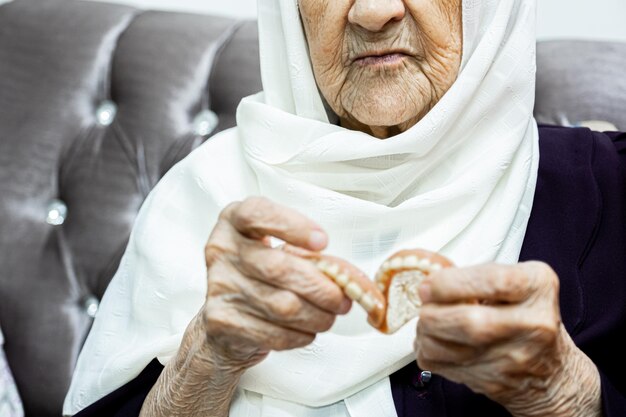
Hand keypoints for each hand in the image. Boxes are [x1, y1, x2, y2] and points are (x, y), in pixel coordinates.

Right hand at [200, 197, 350, 370]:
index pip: (258, 214)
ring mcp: (219, 286)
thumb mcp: (277, 249)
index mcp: (235, 222)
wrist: (225, 315)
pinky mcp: (222, 321)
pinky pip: (274, 333)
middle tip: (342, 298)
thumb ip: (305, 252)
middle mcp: (222, 250)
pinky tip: (307, 329)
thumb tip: (342, 274)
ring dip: (318, 316)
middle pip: (279, 267)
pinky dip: (301, 335)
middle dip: (321, 287)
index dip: (293, 226)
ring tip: (329, 315)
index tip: (323, 242)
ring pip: (283, 306)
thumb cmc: (258, 274)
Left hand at [414, 262, 601, 416]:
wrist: (549, 372)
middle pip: (467, 321)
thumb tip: (430, 281)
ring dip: (424, 330)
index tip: (430, 284)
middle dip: (432, 310)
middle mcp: (531, 324)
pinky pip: (437, 363)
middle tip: (426, 303)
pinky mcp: (490, 381)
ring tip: (432, 321)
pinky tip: (438, 340)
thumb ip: (478, 276)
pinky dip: (426, 349)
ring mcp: (512, 358)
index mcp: (538, 287)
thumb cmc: (526, 316)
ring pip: (445, 345)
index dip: (450, 283)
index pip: (493, 282)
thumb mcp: (519, 281)